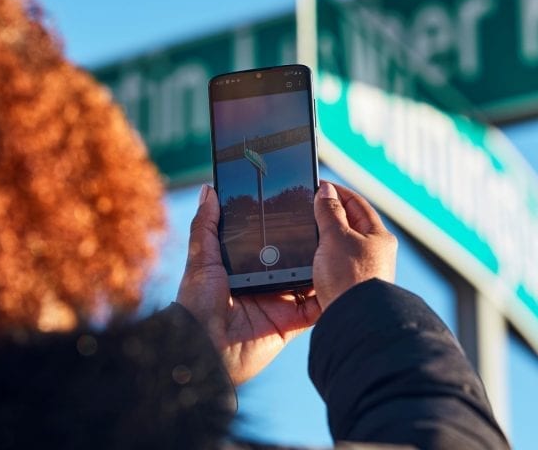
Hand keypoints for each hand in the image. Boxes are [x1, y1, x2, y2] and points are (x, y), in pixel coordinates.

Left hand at [176, 184, 321, 385]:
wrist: (202, 348)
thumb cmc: (196, 304)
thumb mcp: (200, 259)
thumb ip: (206, 225)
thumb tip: (208, 190)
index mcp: (246, 266)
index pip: (272, 241)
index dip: (286, 225)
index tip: (302, 204)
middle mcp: (266, 282)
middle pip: (296, 258)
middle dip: (311, 243)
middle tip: (328, 220)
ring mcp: (280, 302)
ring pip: (311, 279)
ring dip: (325, 265)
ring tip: (341, 243)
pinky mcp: (291, 322)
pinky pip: (316, 307)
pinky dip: (329, 294)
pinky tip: (342, 276)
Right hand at [312, 181, 397, 309]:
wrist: (354, 321)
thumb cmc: (350, 277)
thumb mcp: (335, 237)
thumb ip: (329, 212)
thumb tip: (325, 190)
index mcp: (379, 236)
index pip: (357, 204)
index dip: (337, 192)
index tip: (319, 186)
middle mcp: (376, 253)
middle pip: (352, 224)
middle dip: (331, 214)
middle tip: (309, 206)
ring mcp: (366, 271)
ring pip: (344, 245)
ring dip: (327, 236)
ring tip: (307, 231)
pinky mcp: (353, 287)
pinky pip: (338, 264)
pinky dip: (325, 256)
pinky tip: (313, 258)